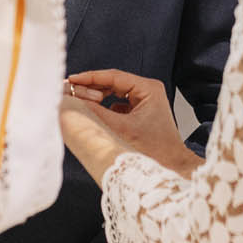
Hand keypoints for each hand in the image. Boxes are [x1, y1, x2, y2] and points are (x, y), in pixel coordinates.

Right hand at [65, 69, 196, 173]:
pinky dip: (105, 105)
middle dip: (92, 86)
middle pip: (113, 82)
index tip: (73, 79)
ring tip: (80, 99)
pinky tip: (94, 110)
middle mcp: (148, 90)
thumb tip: (75, 101)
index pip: (114, 76)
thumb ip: (97, 112)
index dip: (90, 77)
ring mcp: (145, 100)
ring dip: (98, 95)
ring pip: (115, 91)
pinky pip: (118, 102)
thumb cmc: (155, 150)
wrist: (171, 166)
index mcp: (148, 89)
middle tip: (71, 88)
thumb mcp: (121, 129)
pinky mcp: (141, 110)